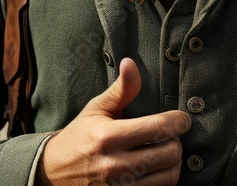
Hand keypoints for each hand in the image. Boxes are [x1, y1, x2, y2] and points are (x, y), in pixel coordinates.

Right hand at [35, 58, 191, 184]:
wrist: (54, 172)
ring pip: (169, 177)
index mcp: (108, 137)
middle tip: (170, 135)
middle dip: (176, 141)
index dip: (178, 121)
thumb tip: (131, 63)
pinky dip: (164, 180)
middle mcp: (115, 165)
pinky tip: (157, 170)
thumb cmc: (79, 137)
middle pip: (169, 153)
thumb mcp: (96, 109)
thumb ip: (120, 89)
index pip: (158, 128)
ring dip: (173, 163)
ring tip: (164, 152)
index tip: (182, 119)